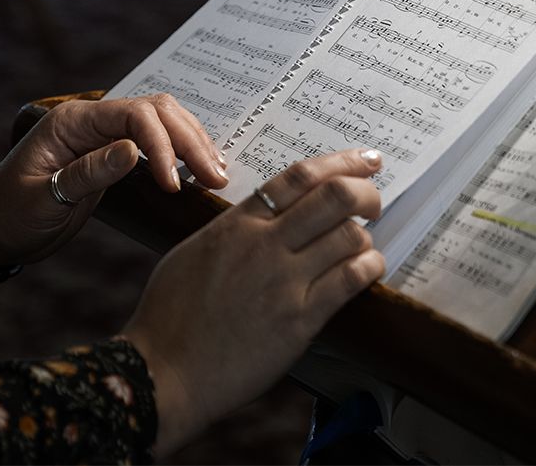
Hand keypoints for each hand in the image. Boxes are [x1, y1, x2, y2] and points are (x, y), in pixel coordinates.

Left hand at [0, 94, 229, 266]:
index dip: (161, 146)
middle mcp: (94, 119)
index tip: (173, 184)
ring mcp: (105, 133)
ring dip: (194, 143)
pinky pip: (158, 139)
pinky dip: (184, 150)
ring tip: (217, 173)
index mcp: (73, 122)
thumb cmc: (11, 215)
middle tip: (215, 176)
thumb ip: (87, 173)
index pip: (134, 116)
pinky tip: (202, 167)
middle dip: (190, 141)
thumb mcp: (43, 200)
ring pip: (164, 119)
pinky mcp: (114, 151)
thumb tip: (134, 152)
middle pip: (157, 111)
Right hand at [119, 149, 385, 455]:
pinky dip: (369, 267)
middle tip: (373, 202)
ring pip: (349, 236)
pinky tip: (368, 270)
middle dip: (366, 192)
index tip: (366, 161)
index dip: (342, 162)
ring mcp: (284, 282)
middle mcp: (264, 245)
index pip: (300, 176)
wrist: (161, 374)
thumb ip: (236, 229)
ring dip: (365, 237)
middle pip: (335, 196)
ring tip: (362, 246)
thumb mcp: (195, 252)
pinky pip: (351, 279)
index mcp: (237, 224)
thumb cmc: (169, 318)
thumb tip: (269, 216)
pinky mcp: (299, 320)